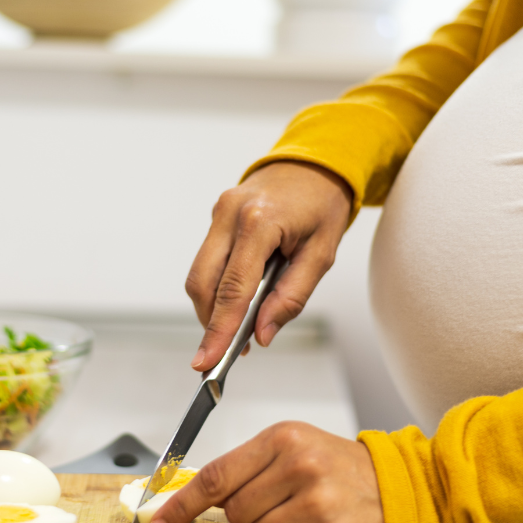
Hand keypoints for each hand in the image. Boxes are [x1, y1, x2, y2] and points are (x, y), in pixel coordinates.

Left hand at [148, 422, 384, 522]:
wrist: (397, 487)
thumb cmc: (337, 468)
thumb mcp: (292, 450)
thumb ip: (247, 468)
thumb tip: (192, 497)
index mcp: (282, 437)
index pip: (217, 475)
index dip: (182, 504)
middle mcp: (298, 463)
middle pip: (235, 510)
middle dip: (248, 516)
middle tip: (278, 504)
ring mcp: (315, 500)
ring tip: (301, 515)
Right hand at [186, 161, 352, 370]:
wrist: (316, 162)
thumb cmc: (323, 204)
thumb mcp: (322, 254)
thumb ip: (292, 297)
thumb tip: (263, 333)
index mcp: (260, 221)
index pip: (232, 288)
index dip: (219, 329)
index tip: (207, 360)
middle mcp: (231, 215)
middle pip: (203, 283)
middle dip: (210, 323)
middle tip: (222, 353)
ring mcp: (219, 213)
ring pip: (199, 274)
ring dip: (213, 307)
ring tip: (238, 329)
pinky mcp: (217, 216)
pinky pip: (208, 260)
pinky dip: (217, 287)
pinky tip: (238, 301)